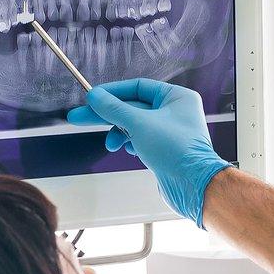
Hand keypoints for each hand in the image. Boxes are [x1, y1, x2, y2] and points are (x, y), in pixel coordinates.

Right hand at [67, 79, 231, 227]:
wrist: (193, 186)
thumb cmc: (177, 151)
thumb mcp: (139, 124)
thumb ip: (114, 109)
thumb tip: (95, 97)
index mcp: (177, 97)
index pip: (138, 87)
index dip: (113, 92)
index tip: (93, 98)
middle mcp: (176, 112)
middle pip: (133, 107)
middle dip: (107, 114)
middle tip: (80, 116)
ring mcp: (170, 132)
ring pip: (135, 126)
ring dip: (119, 134)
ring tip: (111, 145)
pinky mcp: (165, 150)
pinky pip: (141, 140)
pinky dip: (131, 144)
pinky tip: (128, 150)